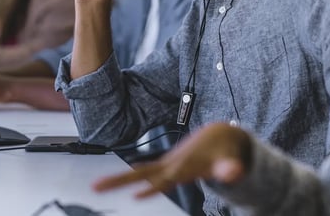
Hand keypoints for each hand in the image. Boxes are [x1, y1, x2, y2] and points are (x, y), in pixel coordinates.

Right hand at [93, 123, 250, 197]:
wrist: (220, 134)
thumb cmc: (226, 150)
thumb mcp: (231, 161)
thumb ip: (231, 169)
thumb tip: (234, 173)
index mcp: (184, 165)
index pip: (164, 178)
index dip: (152, 187)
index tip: (134, 195)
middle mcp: (171, 163)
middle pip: (141, 173)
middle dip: (119, 180)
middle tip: (95, 187)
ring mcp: (168, 164)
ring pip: (139, 172)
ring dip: (119, 179)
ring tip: (96, 186)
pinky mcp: (168, 165)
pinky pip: (145, 173)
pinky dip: (130, 177)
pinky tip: (116, 183)